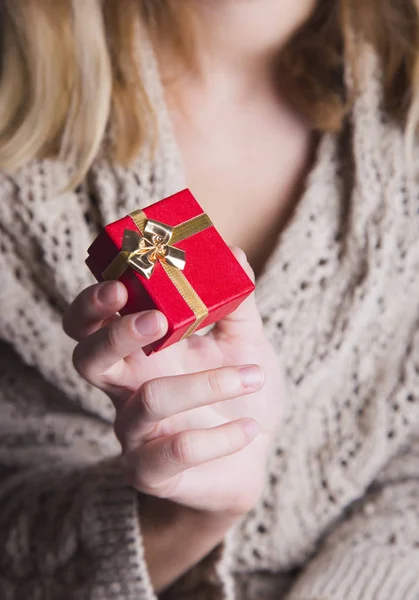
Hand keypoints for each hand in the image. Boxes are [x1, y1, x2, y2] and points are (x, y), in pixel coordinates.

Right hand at [64, 249, 284, 516]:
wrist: (255, 452)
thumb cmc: (241, 390)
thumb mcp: (243, 342)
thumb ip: (236, 303)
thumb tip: (234, 254)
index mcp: (142, 351)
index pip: (93, 322)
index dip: (93, 303)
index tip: (122, 282)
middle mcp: (128, 388)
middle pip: (86, 359)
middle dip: (113, 335)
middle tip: (156, 320)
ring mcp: (135, 433)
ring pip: (148, 401)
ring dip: (205, 384)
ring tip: (253, 376)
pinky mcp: (152, 471)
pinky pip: (175, 452)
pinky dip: (219, 437)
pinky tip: (250, 428)